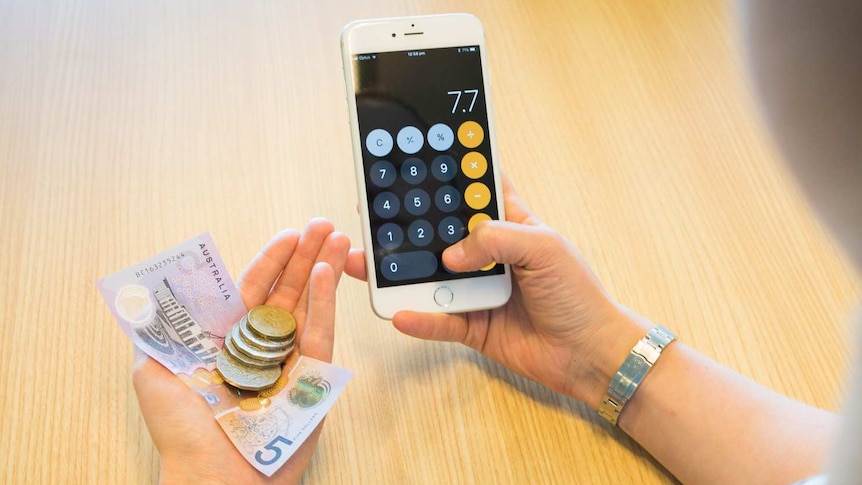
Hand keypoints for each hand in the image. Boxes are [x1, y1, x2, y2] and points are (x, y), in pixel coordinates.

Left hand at [133, 218, 349, 484]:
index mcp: (226, 340)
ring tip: (336, 237)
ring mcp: (288, 361)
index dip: (270, 259)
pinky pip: (320, 333)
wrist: (217, 480)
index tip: (288, 234)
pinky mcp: (311, 379)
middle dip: (304, 255)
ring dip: (322, 268)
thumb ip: (158, 329)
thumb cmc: (182, 434)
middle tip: (322, 225)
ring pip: (308, 305)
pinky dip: (326, 302)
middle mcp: (259, 347)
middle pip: (286, 290)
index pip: (251, 287)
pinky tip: (329, 273)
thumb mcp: (152, 373)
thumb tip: (157, 291)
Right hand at [345, 177, 645, 405]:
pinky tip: (398, 312)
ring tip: (365, 261)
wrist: (589, 354)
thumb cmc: (577, 294)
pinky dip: (419, 318)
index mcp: (509, 224)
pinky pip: (438, 321)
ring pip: (428, 277)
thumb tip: (451, 254)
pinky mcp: (471, 325)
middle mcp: (488, 254)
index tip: (412, 156)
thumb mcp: (545, 249)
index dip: (447, 173)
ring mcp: (476, 289)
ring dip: (398, 271)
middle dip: (407, 222)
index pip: (472, 190)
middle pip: (438, 233)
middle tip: (371, 210)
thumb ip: (497, 239)